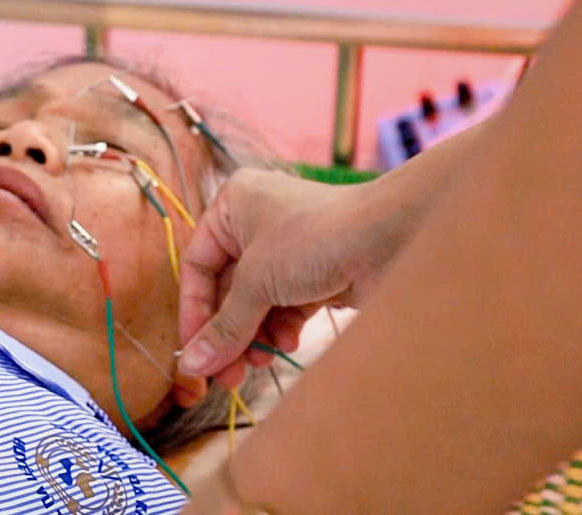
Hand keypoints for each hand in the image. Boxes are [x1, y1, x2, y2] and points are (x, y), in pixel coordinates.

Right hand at [177, 169, 402, 383]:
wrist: (391, 237)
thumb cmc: (313, 240)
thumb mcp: (257, 283)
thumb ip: (223, 327)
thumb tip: (190, 366)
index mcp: (233, 205)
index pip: (197, 266)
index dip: (194, 311)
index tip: (194, 352)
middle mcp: (257, 222)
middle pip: (228, 289)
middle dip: (228, 333)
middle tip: (224, 376)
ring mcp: (290, 249)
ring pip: (257, 302)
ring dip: (255, 336)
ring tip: (258, 363)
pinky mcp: (317, 273)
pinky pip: (286, 306)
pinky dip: (283, 327)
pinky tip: (288, 342)